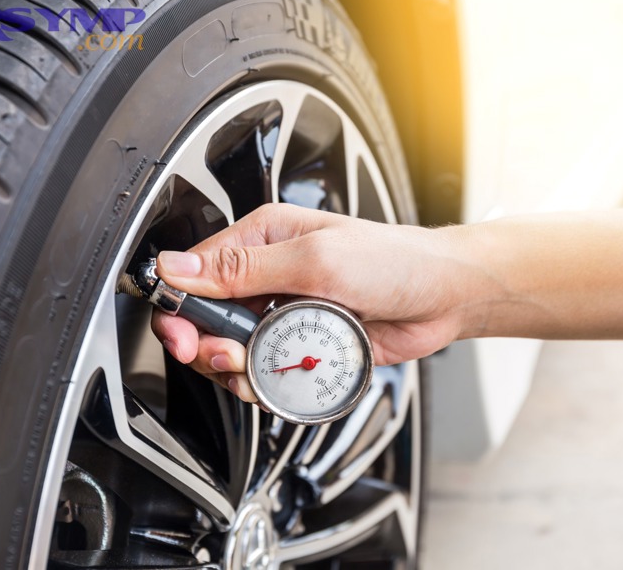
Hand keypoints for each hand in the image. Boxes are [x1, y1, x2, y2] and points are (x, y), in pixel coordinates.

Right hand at [151, 203, 471, 401]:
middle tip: (229, 356)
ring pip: (233, 350)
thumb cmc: (393, 261)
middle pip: (207, 319)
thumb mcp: (315, 259)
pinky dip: (265, 382)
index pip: (195, 272)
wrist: (442, 296)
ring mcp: (283, 312)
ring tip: (258, 369)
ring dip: (237, 369)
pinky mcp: (301, 344)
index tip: (184, 336)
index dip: (180, 309)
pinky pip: (265, 370)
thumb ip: (244, 268)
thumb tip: (179, 267)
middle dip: (209, 345)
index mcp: (262, 239)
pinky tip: (280, 379)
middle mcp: (267, 275)